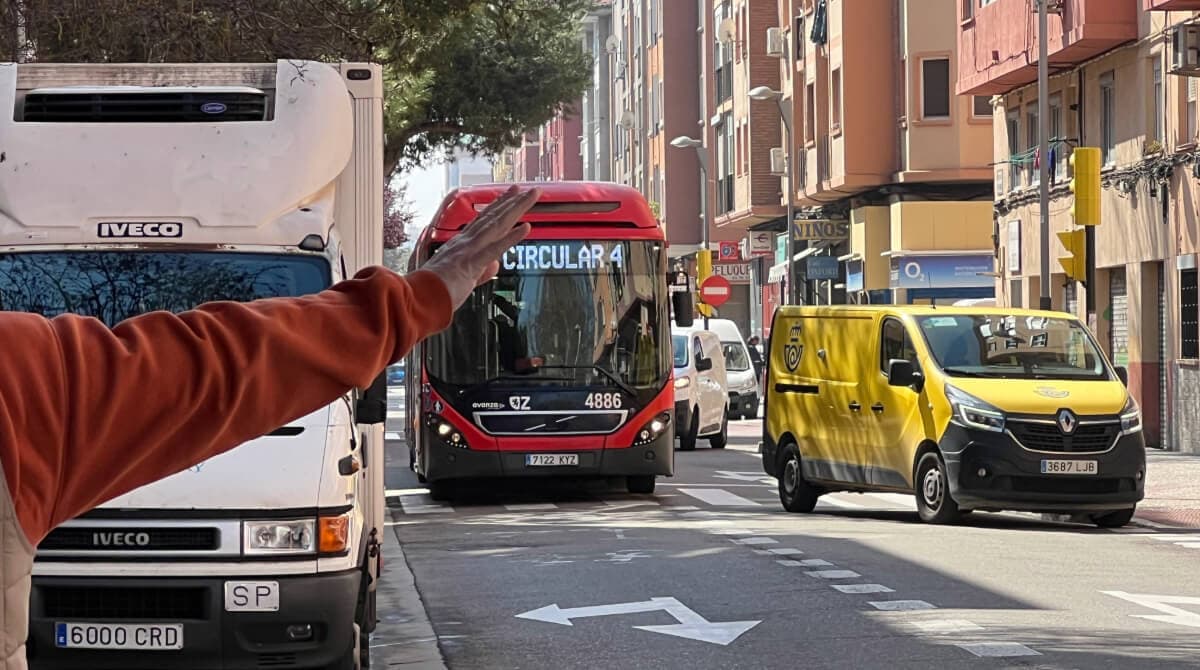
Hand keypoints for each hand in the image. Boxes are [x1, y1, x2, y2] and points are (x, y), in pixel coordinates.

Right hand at [421, 185, 537, 308]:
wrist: (417, 299)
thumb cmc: (433, 293)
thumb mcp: (462, 280)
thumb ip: (481, 273)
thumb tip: (495, 267)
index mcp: (461, 245)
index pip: (483, 222)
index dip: (498, 207)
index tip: (509, 196)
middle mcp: (465, 242)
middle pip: (493, 217)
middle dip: (512, 201)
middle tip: (527, 188)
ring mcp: (468, 250)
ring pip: (497, 225)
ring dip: (516, 208)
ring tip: (530, 196)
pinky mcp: (472, 263)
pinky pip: (495, 248)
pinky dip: (512, 237)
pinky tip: (526, 228)